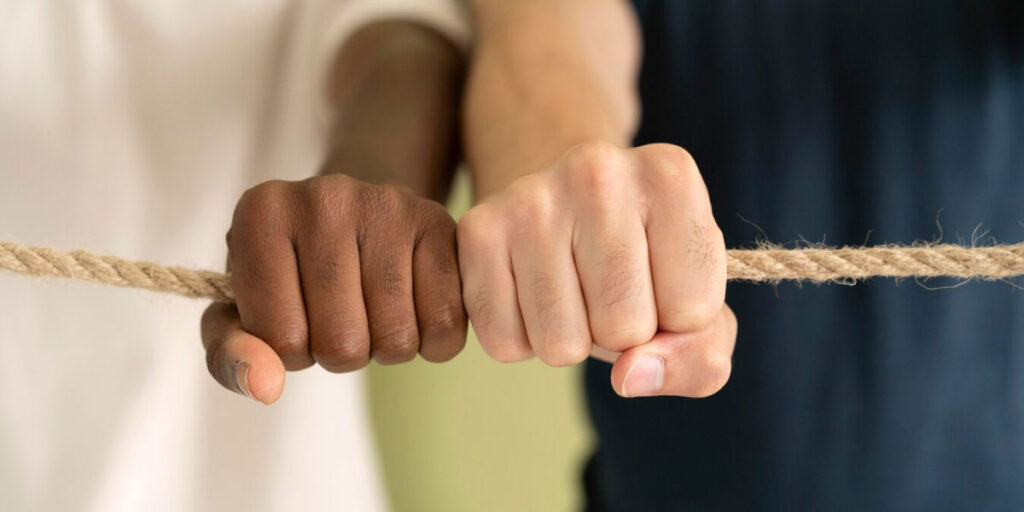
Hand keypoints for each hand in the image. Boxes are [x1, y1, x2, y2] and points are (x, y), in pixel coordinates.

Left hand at [202, 175, 466, 403]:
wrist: (356, 216)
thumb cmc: (294, 273)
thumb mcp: (244, 310)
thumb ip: (230, 353)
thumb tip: (265, 386)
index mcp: (261, 214)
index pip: (279, 339)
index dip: (291, 350)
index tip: (296, 315)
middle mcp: (324, 197)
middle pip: (341, 342)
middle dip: (340, 352)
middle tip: (341, 314)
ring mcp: (388, 205)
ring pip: (396, 338)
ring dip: (386, 347)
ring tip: (374, 308)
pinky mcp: (438, 221)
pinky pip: (445, 323)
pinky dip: (432, 341)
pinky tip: (414, 308)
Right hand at [457, 142, 736, 397]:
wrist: (561, 207)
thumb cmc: (642, 264)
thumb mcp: (698, 306)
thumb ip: (700, 357)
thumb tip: (629, 376)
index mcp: (669, 176)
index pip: (692, 311)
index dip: (679, 322)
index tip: (661, 282)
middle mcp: (597, 170)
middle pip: (623, 327)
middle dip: (621, 334)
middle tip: (609, 289)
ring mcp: (529, 198)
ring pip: (560, 344)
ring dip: (570, 340)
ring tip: (572, 290)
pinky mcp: (477, 230)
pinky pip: (504, 342)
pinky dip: (521, 338)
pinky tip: (531, 292)